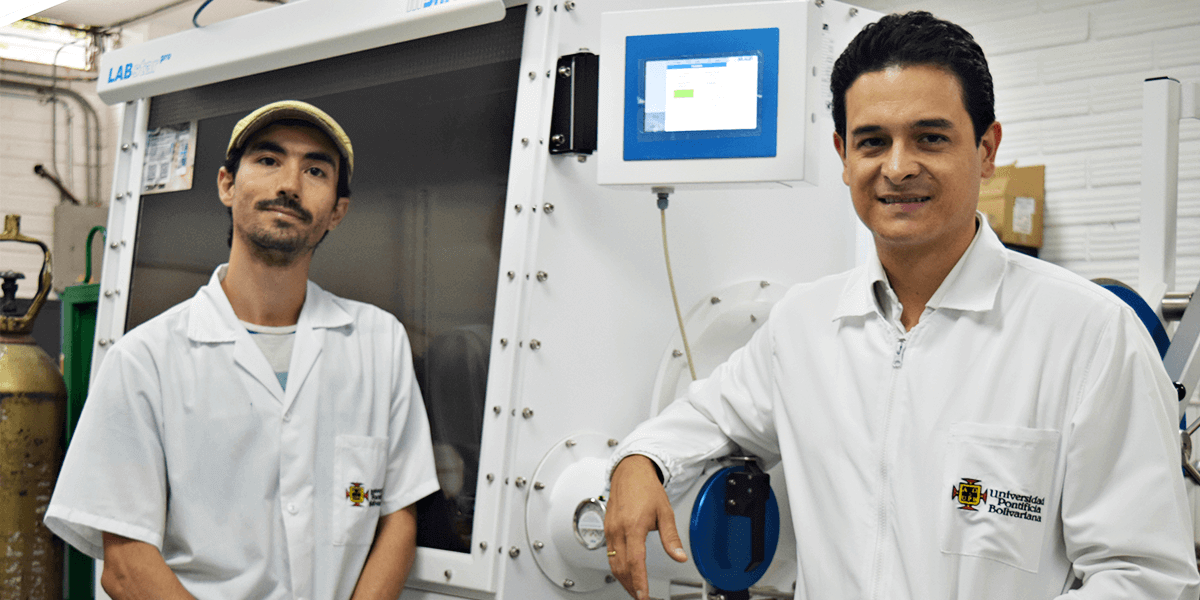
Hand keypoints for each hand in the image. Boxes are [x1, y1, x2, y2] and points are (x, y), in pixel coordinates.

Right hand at [605, 455, 687, 598]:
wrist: (630, 472)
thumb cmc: (646, 489)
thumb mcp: (665, 512)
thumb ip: (671, 538)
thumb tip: (680, 557)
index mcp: (633, 526)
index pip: (635, 562)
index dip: (639, 582)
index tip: (643, 596)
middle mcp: (618, 529)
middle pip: (621, 567)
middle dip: (630, 586)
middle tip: (641, 596)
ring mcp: (610, 530)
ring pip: (613, 563)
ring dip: (622, 579)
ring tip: (634, 589)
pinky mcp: (606, 529)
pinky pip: (610, 553)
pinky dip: (617, 567)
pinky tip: (625, 572)